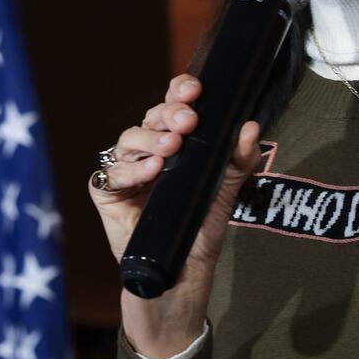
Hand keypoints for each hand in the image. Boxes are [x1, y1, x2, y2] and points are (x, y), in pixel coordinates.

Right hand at [88, 74, 262, 357]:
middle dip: (169, 114)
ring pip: (128, 140)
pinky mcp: (107, 193)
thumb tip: (250, 127)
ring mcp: (126, 170)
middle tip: (188, 119)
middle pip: (151, 118)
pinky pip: (110, 173)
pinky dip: (130, 170)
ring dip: (150, 140)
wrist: (184, 269)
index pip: (173, 105)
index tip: (195, 89)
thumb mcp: (227, 187)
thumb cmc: (202, 223)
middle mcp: (148, 149)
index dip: (179, 91)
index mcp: (175, 140)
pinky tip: (150, 171)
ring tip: (171, 148)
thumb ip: (240, 157)